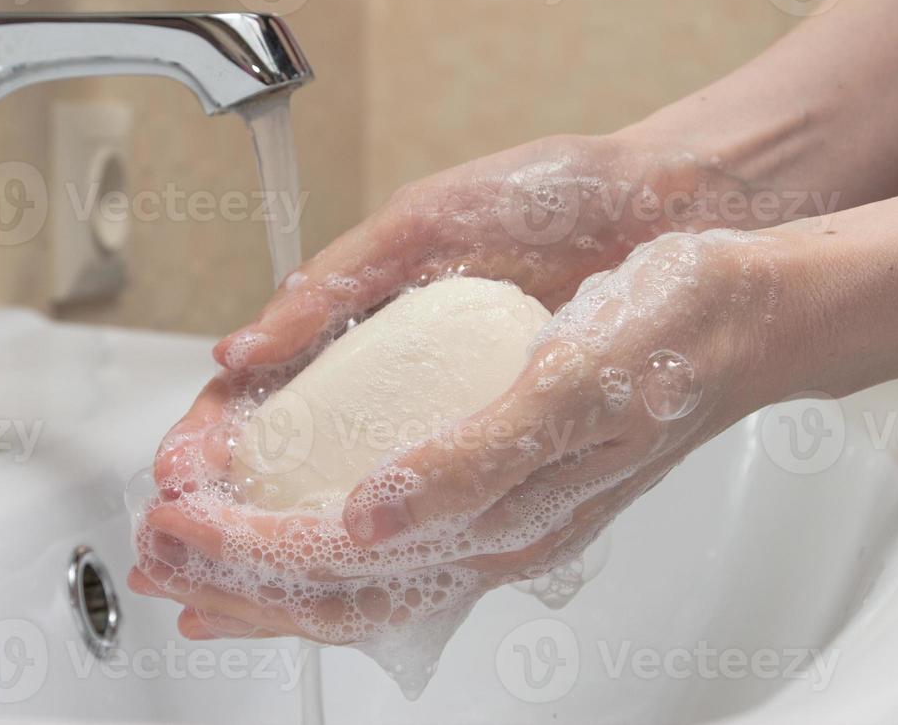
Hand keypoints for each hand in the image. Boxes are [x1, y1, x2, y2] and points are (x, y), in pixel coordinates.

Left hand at [130, 228, 810, 643]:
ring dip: (265, 570)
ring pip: (357, 573)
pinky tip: (297, 534)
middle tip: (150, 551)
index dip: (243, 551)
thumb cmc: (673, 332)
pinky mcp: (500, 477)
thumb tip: (368, 515)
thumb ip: (471, 459)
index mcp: (502, 509)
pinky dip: (321, 544)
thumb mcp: (573, 381)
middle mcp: (491, 524)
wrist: (747, 312)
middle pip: (335, 585)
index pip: (340, 562)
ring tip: (193, 568)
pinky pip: (391, 538)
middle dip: (231, 574)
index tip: (171, 522)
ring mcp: (495, 507)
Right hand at [145, 134, 751, 500]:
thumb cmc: (555, 194)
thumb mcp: (429, 222)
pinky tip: (348, 558)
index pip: (267, 384)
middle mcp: (403, 371)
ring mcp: (453, 409)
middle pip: (293, 449)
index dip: (216, 430)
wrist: (669, 206)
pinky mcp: (508, 437)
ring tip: (238, 561)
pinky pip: (435, 498)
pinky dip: (384, 531)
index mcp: (366, 312)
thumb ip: (336, 283)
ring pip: (352, 486)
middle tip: (184, 534)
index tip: (181, 469)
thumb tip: (243, 349)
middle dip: (233, 495)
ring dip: (288, 528)